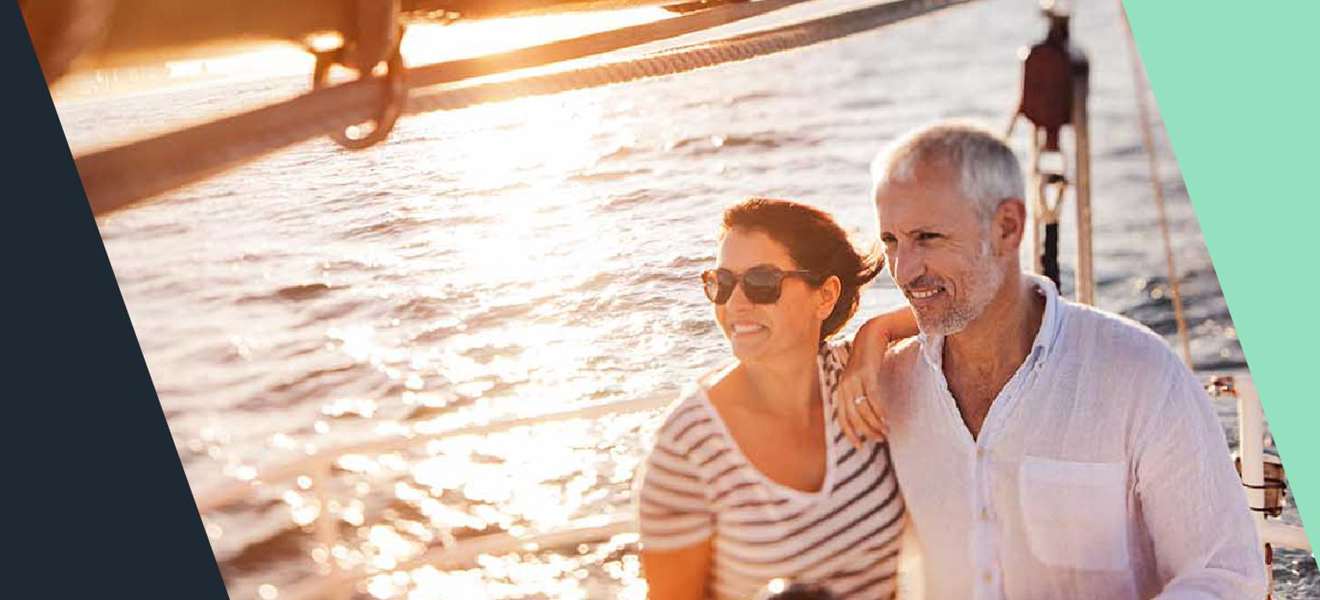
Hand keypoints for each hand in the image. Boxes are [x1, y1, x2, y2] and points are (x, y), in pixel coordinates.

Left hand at [834, 318, 891, 447]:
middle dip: (866, 431)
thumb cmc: (867, 360)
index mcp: (841, 390)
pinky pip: (872, 398)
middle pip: (853, 417)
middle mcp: (844, 387)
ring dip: (875, 424)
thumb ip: (859, 393)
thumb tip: (866, 413)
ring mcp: (854, 381)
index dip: (850, 433)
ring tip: (886, 432)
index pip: (842, 417)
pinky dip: (879, 411)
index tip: (859, 446)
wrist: (870, 335)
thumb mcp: (858, 378)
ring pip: (863, 410)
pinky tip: (886, 419)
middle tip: (879, 440)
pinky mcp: (866, 375)